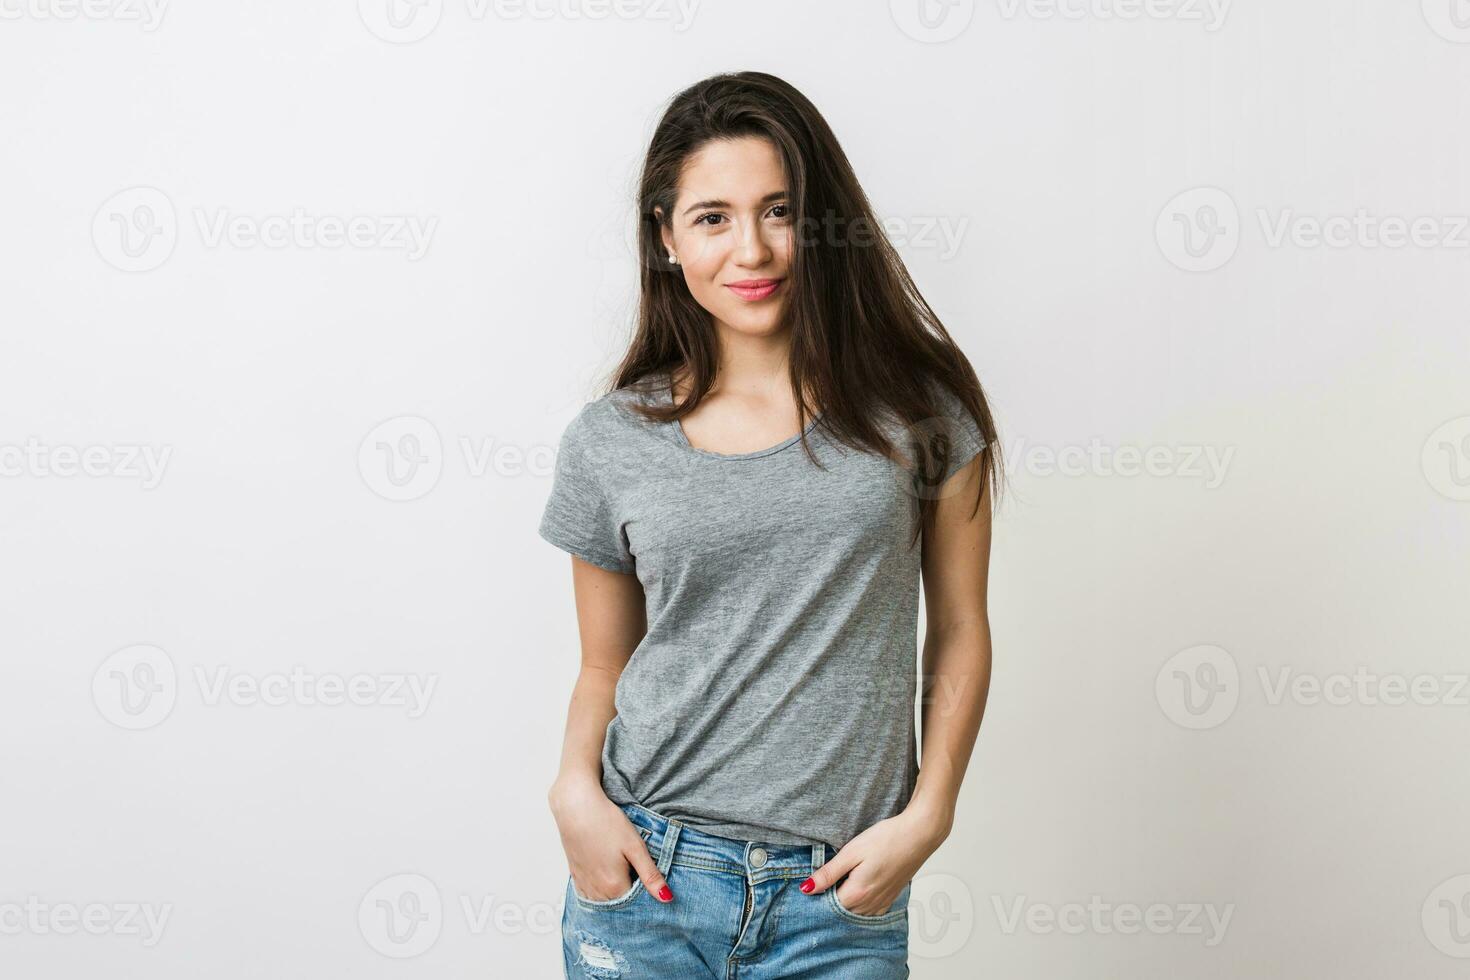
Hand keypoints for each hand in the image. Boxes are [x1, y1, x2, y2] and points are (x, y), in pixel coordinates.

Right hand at [548, 776, 673, 902]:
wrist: (576, 806)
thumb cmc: (607, 823)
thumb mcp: (635, 847)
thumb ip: (650, 875)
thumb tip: (667, 899)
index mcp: (615, 886)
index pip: (637, 903)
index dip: (647, 893)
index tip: (650, 878)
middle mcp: (597, 891)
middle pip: (620, 904)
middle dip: (631, 895)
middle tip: (636, 870)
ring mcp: (584, 884)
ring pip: (605, 901)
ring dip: (615, 895)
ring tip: (623, 871)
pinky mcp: (575, 875)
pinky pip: (590, 894)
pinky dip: (600, 891)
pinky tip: (606, 875)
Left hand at [798, 807, 947, 915]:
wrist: (919, 834)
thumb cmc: (886, 839)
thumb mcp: (851, 852)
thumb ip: (829, 873)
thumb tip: (806, 889)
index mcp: (857, 894)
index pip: (828, 904)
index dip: (819, 892)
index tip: (817, 878)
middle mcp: (870, 904)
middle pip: (842, 910)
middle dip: (832, 896)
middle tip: (830, 874)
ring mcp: (883, 902)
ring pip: (856, 910)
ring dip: (847, 899)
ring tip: (846, 875)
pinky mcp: (891, 897)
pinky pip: (870, 908)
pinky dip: (861, 900)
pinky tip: (861, 882)